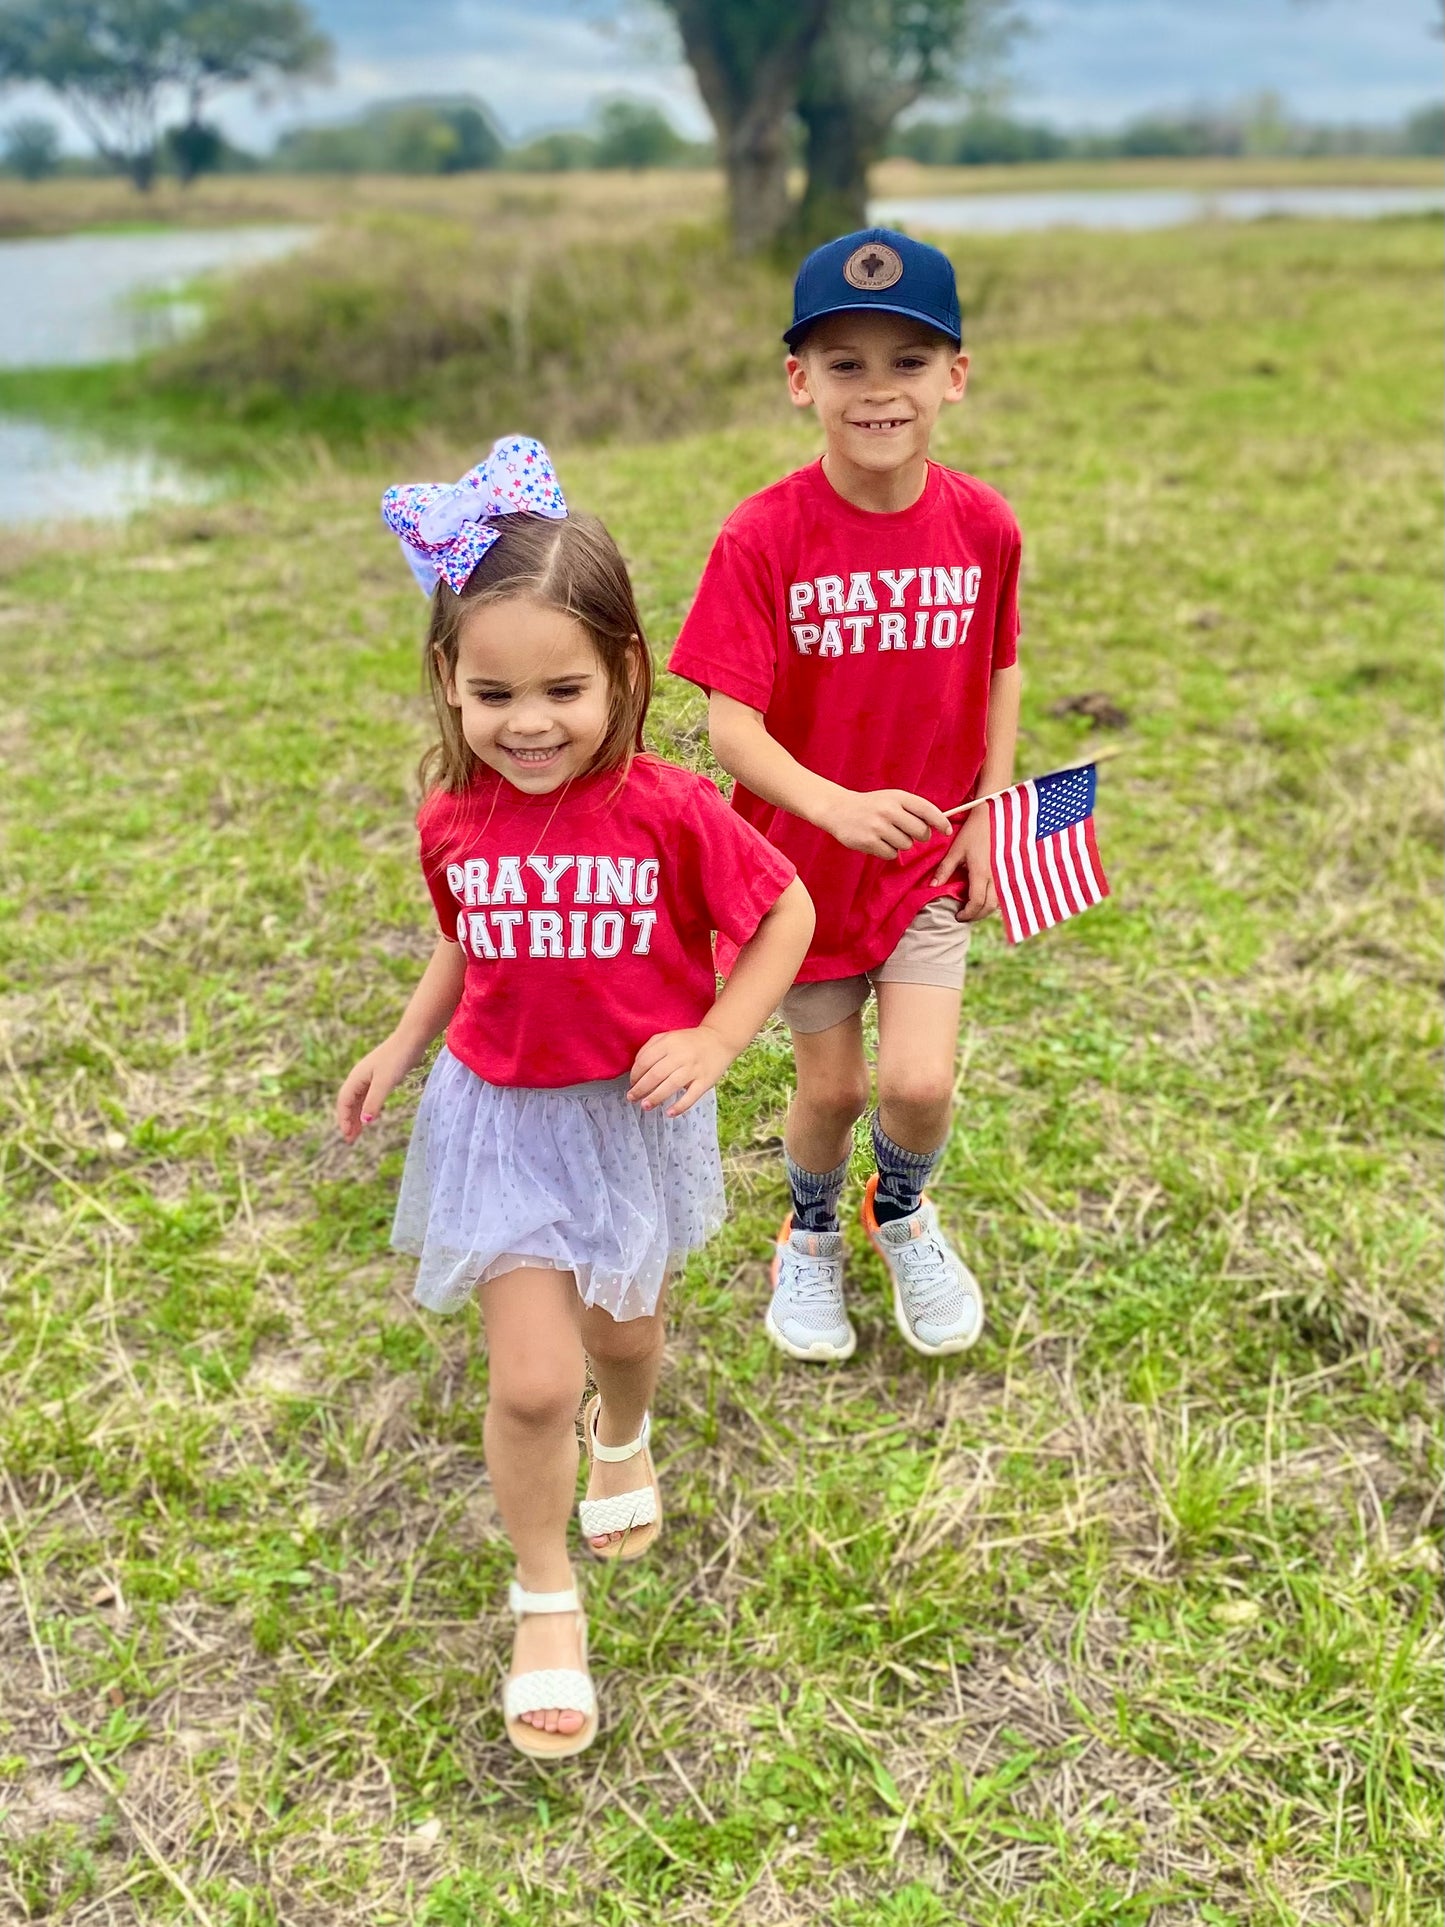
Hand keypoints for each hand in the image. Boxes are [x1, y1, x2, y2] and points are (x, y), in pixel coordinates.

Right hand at [335, 1035, 423, 1141]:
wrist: (411, 1038)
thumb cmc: (397, 1058)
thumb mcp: (385, 1083)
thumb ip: (374, 1102)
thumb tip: (364, 1122)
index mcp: (356, 1078)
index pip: (344, 1102)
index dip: (344, 1119)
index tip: (348, 1136)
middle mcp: (360, 1077)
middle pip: (349, 1102)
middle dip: (349, 1121)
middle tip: (351, 1140)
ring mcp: (370, 1076)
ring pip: (359, 1099)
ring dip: (358, 1116)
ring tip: (358, 1132)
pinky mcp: (381, 1075)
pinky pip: (369, 1095)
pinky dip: (368, 1107)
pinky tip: (373, 1116)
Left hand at [628, 1025, 734, 1116]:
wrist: (719, 1040)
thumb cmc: (689, 1041)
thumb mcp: (668, 1037)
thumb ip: (650, 1048)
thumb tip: (636, 1067)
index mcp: (669, 1043)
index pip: (645, 1061)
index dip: (634, 1074)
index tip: (631, 1083)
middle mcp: (681, 1055)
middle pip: (655, 1074)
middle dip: (640, 1088)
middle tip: (631, 1098)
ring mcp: (694, 1069)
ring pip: (671, 1086)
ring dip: (655, 1098)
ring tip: (645, 1106)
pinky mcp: (705, 1081)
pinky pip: (691, 1096)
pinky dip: (680, 1106)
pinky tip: (669, 1113)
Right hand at [822, 786, 952, 860]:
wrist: (838, 809)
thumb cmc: (870, 805)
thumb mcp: (891, 799)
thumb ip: (912, 809)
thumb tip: (936, 825)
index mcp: (897, 797)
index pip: (927, 810)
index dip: (940, 822)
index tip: (947, 831)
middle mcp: (889, 810)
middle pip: (921, 832)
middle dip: (920, 836)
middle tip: (909, 833)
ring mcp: (878, 826)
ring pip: (906, 845)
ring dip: (900, 844)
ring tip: (886, 834)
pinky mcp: (869, 841)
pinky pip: (891, 854)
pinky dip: (887, 851)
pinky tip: (877, 841)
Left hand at [930, 806, 996, 921]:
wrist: (995, 816)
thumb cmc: (974, 831)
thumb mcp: (956, 850)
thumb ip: (945, 869)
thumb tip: (932, 886)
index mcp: (981, 873)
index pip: (976, 903)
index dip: (967, 913)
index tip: (958, 915)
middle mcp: (996, 877)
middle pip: (989, 907)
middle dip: (976, 915)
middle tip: (965, 915)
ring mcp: (1006, 874)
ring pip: (999, 902)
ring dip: (986, 909)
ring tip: (974, 907)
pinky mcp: (1010, 871)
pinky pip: (1005, 893)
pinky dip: (995, 900)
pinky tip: (986, 897)